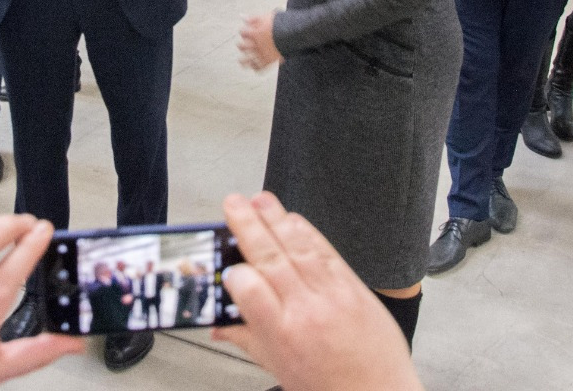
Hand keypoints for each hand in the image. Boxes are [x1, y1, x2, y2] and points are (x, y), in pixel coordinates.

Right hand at [213, 193, 420, 390]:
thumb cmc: (331, 388)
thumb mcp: (279, 368)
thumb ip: (247, 339)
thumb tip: (218, 325)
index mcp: (284, 336)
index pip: (250, 291)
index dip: (234, 273)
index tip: (227, 267)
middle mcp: (308, 311)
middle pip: (272, 259)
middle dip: (249, 226)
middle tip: (233, 204)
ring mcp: (333, 295)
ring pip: (299, 248)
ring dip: (276, 219)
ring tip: (259, 200)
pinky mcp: (354, 287)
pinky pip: (327, 252)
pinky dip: (308, 232)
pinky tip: (293, 219)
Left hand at [238, 13, 282, 71]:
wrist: (295, 33)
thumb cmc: (281, 24)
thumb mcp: (267, 17)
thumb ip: (253, 18)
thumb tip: (242, 17)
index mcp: (254, 33)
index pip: (242, 32)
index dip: (243, 32)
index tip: (245, 32)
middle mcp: (256, 44)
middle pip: (242, 46)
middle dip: (241, 45)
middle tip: (241, 45)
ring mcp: (262, 54)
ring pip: (247, 60)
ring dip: (243, 61)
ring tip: (241, 61)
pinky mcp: (269, 61)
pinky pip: (260, 68)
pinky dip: (256, 68)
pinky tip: (255, 67)